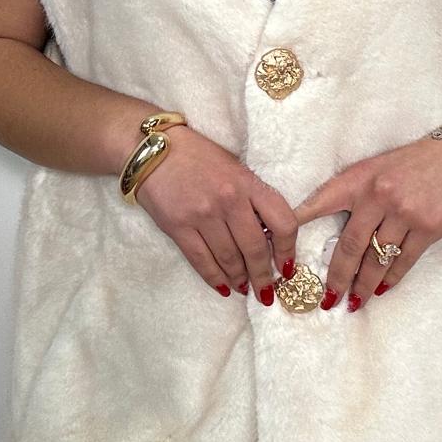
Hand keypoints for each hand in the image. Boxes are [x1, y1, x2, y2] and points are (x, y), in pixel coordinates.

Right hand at [130, 124, 298, 305]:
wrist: (153, 150)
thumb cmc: (198, 157)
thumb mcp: (234, 169)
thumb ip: (252, 198)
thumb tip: (268, 237)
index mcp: (247, 182)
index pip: (282, 222)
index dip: (288, 250)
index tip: (287, 266)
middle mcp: (228, 199)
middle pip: (255, 248)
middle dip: (263, 276)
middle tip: (266, 291)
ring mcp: (202, 214)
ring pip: (229, 259)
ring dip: (240, 279)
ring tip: (244, 287)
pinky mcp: (178, 226)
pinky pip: (201, 261)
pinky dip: (215, 278)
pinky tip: (224, 287)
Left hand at [292, 135, 441, 310]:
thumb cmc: (412, 162)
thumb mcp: (375, 167)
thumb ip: (352, 191)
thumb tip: (324, 221)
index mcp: (360, 178)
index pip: (321, 202)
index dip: (299, 223)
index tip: (282, 247)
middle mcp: (379, 196)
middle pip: (350, 246)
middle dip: (337, 277)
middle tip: (327, 298)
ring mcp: (404, 214)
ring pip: (376, 260)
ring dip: (363, 285)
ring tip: (353, 302)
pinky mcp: (428, 229)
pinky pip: (403, 261)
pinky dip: (390, 278)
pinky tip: (381, 289)